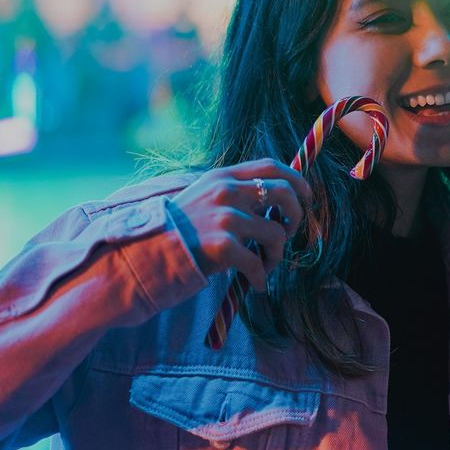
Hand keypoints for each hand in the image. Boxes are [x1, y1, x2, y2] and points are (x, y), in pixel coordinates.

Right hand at [170, 158, 312, 289]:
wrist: (142, 256)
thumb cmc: (177, 232)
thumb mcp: (204, 198)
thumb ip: (235, 193)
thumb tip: (276, 200)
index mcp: (223, 177)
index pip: (272, 166)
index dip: (297, 180)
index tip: (307, 197)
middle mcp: (226, 191)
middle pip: (285, 194)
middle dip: (296, 216)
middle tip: (288, 234)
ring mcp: (225, 217)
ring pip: (277, 233)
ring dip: (277, 254)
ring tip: (265, 266)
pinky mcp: (222, 245)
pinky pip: (258, 262)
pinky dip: (261, 276)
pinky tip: (255, 283)